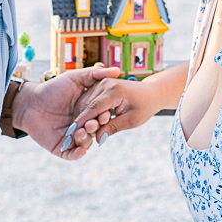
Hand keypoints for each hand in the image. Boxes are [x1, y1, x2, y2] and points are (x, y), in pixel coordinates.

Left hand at [12, 65, 120, 159]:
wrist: (29, 102)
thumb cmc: (51, 88)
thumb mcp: (74, 78)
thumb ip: (95, 74)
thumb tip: (118, 71)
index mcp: (87, 111)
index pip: (101, 116)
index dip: (104, 116)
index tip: (106, 114)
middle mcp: (81, 125)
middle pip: (94, 131)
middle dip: (94, 128)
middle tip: (91, 124)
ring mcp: (71, 137)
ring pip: (84, 143)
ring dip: (85, 140)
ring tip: (80, 133)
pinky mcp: (61, 147)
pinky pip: (71, 155)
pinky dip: (77, 154)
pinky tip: (81, 150)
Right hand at [69, 66, 185, 146]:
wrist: (151, 93)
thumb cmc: (144, 107)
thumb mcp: (132, 120)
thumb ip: (114, 128)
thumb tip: (98, 139)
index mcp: (114, 91)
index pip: (93, 108)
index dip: (83, 122)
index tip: (72, 134)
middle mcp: (106, 84)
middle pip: (87, 105)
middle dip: (79, 121)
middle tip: (71, 137)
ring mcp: (102, 83)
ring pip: (85, 102)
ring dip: (80, 116)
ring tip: (75, 132)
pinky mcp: (100, 85)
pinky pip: (88, 99)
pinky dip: (85, 111)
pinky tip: (82, 123)